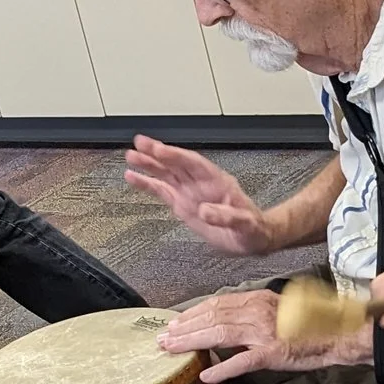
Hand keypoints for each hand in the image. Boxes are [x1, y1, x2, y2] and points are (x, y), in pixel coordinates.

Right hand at [125, 136, 273, 255]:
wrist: (251, 239)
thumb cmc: (253, 228)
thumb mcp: (246, 224)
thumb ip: (227, 217)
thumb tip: (205, 211)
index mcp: (217, 182)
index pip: (193, 164)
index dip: (176, 156)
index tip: (160, 150)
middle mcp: (201, 183)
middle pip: (176, 163)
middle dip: (158, 153)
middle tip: (139, 144)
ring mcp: (190, 193)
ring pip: (166, 174)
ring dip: (149, 165)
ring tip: (131, 156)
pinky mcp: (182, 204)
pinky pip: (162, 191)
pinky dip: (147, 184)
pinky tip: (133, 177)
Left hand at [156, 290, 369, 382]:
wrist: (338, 335)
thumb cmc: (307, 326)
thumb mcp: (275, 311)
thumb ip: (249, 314)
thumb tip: (221, 323)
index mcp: (258, 299)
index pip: (217, 304)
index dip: (192, 313)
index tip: (174, 323)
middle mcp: (258, 311)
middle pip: (213, 317)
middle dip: (184, 328)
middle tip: (163, 338)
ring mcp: (265, 332)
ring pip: (220, 334)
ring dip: (193, 342)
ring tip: (173, 350)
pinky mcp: (273, 353)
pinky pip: (243, 361)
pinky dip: (222, 368)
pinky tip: (206, 376)